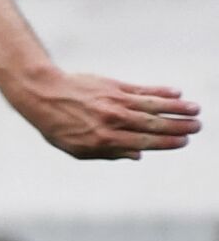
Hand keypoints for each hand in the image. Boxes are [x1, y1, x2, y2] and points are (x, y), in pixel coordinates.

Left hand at [6, 70, 200, 159]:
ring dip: (176, 107)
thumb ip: (109, 154)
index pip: (144, 142)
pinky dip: (159, 90)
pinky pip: (141, 89)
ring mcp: (114, 101)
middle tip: (198, 126)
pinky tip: (176, 91)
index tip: (184, 141)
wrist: (43, 94)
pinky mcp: (112, 85)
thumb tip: (138, 155)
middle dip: (178, 126)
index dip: (166, 142)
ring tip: (195, 109)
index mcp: (106, 139)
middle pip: (153, 124)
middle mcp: (114, 120)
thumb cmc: (58, 126)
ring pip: (152, 105)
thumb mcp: (77, 149)